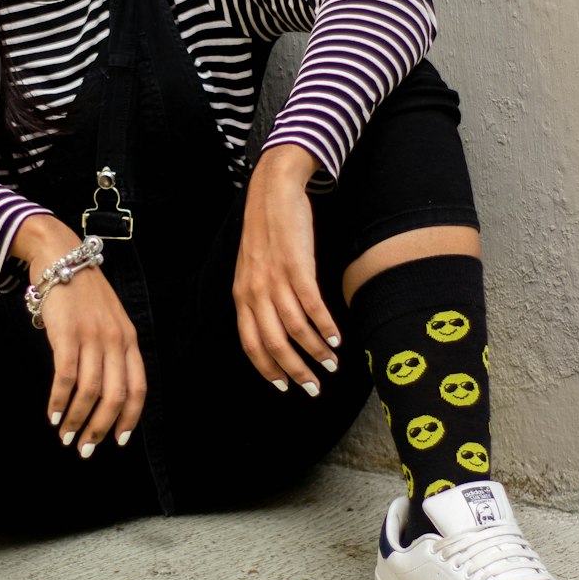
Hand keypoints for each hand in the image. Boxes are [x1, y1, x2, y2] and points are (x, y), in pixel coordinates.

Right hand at [13, 217, 146, 455]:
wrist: (60, 257)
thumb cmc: (83, 293)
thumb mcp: (109, 320)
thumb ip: (112, 350)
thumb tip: (105, 392)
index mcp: (129, 340)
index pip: (138, 388)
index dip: (129, 418)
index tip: (118, 441)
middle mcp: (115, 340)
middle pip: (115, 396)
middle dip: (100, 429)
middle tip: (84, 448)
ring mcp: (92, 337)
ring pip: (90, 392)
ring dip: (77, 420)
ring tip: (64, 435)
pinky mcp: (67, 334)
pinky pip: (66, 377)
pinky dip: (58, 400)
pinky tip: (52, 413)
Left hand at [233, 145, 340, 394]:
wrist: (273, 191)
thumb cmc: (267, 232)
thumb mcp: (252, 269)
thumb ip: (258, 298)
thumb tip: (274, 328)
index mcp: (241, 295)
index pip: (250, 344)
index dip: (268, 370)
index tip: (285, 387)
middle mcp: (254, 291)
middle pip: (273, 344)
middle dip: (295, 371)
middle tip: (314, 388)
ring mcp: (275, 279)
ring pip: (295, 329)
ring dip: (315, 351)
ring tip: (332, 364)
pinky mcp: (296, 265)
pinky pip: (311, 305)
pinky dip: (325, 326)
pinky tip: (337, 337)